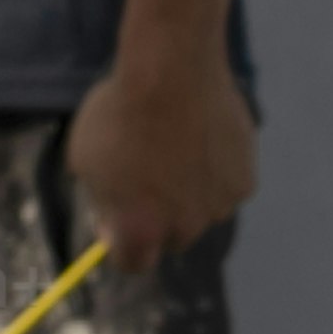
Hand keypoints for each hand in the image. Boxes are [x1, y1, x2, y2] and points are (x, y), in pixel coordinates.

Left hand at [66, 35, 258, 272]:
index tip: (117, 220)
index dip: (122, 244)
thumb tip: (113, 228)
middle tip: (149, 174)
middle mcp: (185, 227)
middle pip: (172, 237)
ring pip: (202, 210)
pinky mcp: (246, 181)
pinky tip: (203, 136)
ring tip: (177, 145)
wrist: (172, 70)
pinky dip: (216, 170)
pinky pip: (226, 186)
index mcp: (141, 229)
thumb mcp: (86, 159)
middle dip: (160, 216)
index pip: (132, 263)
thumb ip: (101, 201)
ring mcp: (220, 205)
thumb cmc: (118, 112)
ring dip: (191, 191)